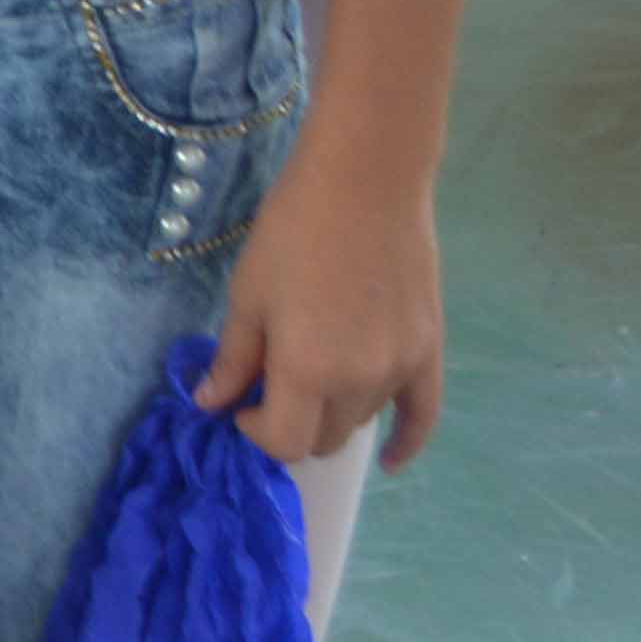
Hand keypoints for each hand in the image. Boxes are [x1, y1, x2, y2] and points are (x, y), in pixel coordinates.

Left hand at [198, 148, 442, 469]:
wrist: (366, 182)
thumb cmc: (292, 232)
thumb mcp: (248, 295)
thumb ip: (233, 359)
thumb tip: (211, 404)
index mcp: (308, 372)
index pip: (284, 443)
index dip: (255, 432)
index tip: (240, 404)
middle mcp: (359, 383)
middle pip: (323, 439)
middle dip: (291, 425)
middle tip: (270, 390)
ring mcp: (401, 369)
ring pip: (360, 421)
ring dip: (331, 414)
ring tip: (312, 376)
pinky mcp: (429, 350)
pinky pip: (423, 416)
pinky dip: (406, 442)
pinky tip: (389, 459)